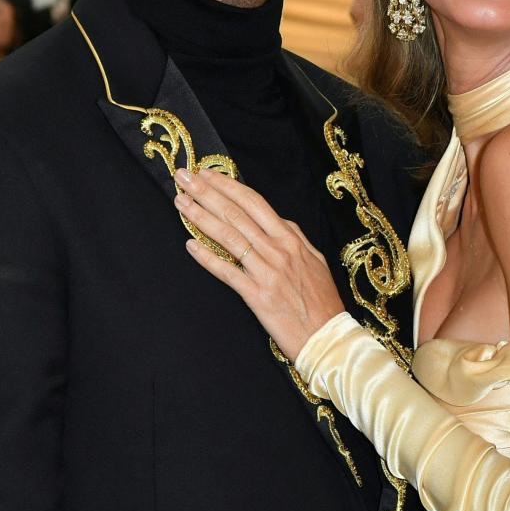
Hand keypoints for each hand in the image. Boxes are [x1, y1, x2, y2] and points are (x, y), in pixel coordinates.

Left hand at [174, 168, 344, 359]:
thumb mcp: (315, 260)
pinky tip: (190, 245)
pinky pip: (227, 272)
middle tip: (184, 178)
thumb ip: (295, 238)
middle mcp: (278, 250)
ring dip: (200, 217)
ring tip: (181, 203)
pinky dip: (207, 257)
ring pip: (228, 237)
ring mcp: (266, 272)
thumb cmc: (322, 301)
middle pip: (236, 214)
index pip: (254, 202)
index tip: (207, 173)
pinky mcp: (257, 296)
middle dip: (207, 193)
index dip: (228, 186)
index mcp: (291, 239)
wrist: (328, 336)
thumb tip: (279, 221)